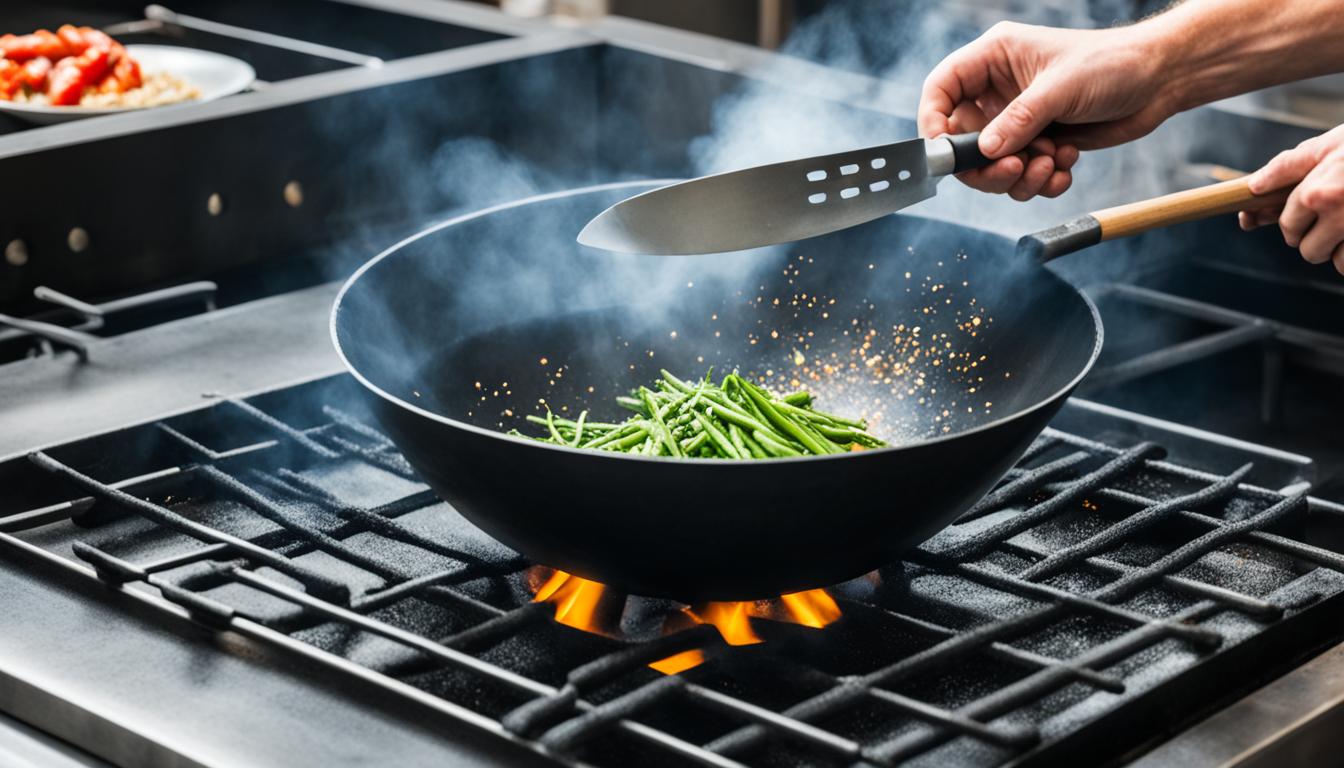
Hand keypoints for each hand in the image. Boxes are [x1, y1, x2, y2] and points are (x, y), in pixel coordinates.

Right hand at [918, 21, 1174, 199]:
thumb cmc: (1112, 64)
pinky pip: (1021, 176)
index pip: (941, 89)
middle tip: (1015, 168)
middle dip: (987, 164)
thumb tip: (985, 150)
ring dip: (1019, 176)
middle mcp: (998, 92)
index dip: (933, 120)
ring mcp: (1017, 120)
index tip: (944, 152)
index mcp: (994, 59)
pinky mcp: (1037, 143)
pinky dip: (1041, 180)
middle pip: (962, 141)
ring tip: (1052, 162)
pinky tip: (1065, 164)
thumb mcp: (1062, 87)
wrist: (1159, 81)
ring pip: (991, 166)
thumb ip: (1020, 119)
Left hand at [1241, 124, 1343, 273]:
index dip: (1295, 224)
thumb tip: (1254, 186)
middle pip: (1309, 251)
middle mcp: (1340, 213)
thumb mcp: (1330, 145)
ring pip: (1339, 262)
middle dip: (1317, 241)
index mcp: (1318, 192)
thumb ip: (1289, 166)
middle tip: (1336, 220)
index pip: (1289, 226)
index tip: (1304, 219)